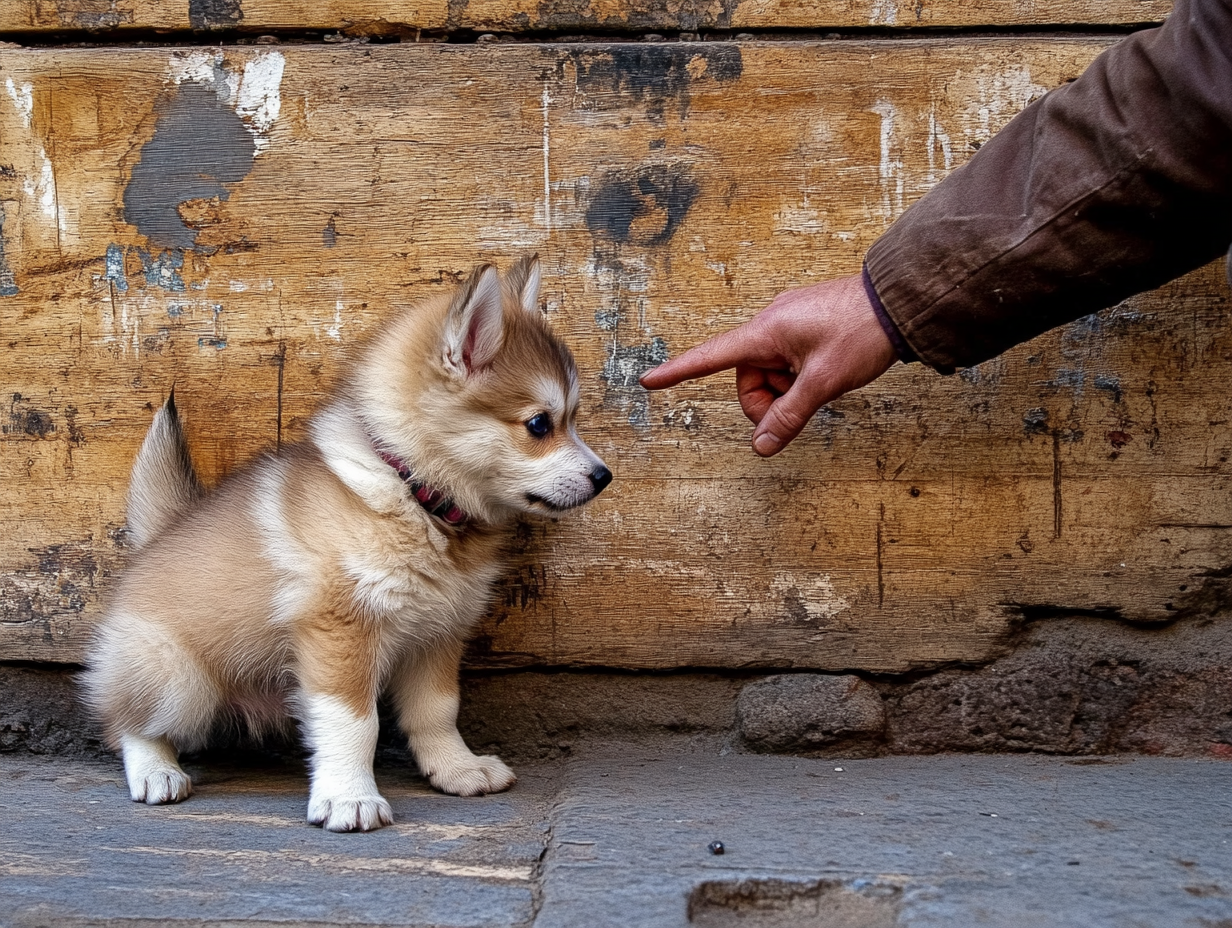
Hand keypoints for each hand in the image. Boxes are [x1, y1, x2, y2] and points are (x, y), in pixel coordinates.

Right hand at [639, 273, 897, 455]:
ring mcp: (789, 326)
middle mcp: (771, 325)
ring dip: (787, 391)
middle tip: (800, 407)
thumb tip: (761, 447)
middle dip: (766, 402)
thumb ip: (789, 416)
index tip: (648, 381)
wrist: (901, 301)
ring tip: (821, 386)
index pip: (711, 356)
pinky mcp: (805, 329)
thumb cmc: (863, 332)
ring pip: (769, 375)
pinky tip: (825, 375)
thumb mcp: (824, 382)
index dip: (678, 372)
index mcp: (766, 331)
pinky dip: (799, 378)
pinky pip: (787, 363)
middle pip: (747, 379)